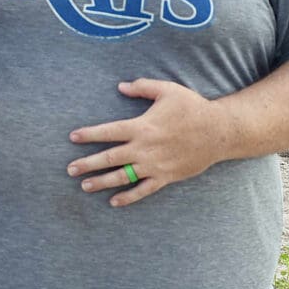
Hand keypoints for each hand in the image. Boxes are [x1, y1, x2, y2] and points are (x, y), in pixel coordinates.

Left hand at [67, 79, 230, 206]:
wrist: (218, 132)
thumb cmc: (192, 108)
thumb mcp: (167, 90)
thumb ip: (142, 87)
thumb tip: (120, 86)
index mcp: (142, 126)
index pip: (108, 131)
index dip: (89, 134)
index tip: (72, 137)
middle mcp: (144, 148)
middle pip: (109, 157)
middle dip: (87, 163)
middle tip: (70, 169)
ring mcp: (154, 165)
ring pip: (122, 176)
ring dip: (102, 182)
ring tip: (85, 186)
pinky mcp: (165, 177)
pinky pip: (143, 190)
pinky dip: (128, 197)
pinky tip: (114, 201)